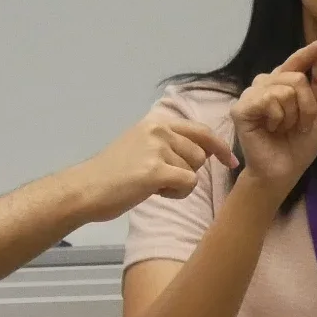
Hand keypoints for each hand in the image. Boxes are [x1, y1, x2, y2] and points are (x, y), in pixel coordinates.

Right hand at [75, 112, 235, 218]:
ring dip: (180, 184)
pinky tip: (154, 193)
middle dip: (187, 172)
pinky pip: (187, 183)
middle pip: (199, 154)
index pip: (200, 130)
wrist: (85, 189)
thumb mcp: (140, 147)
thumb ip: (168, 144)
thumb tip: (203, 151)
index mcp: (156, 122)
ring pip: (194, 170)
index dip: (219, 147)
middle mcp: (158, 129)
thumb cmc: (112, 174)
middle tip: (160, 180)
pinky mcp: (155, 170)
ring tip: (153, 186)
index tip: (231, 161)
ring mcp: (157, 148)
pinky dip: (176, 194)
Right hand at [231, 37, 316, 196]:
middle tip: (299, 125)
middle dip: (307, 105)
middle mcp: (265, 84)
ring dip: (293, 115)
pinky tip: (271, 129)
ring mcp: (251, 94)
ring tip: (284, 128)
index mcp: (282, 83)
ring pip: (285, 89)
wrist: (283, 171)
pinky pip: (269, 100)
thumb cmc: (298, 143)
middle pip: (297, 77)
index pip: (297, 61)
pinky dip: (278, 118)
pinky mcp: (241, 108)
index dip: (311, 51)